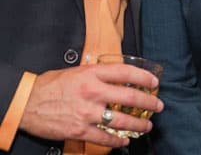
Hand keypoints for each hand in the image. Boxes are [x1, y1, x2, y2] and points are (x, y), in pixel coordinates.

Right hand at [20, 64, 163, 146]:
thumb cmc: (53, 84)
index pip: (126, 73)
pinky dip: (117, 141)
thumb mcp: (79, 70)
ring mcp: (87, 112)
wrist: (28, 102)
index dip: (144, 77)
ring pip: (121, 120)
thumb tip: (119, 75)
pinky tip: (124, 141)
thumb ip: (99, 73)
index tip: (154, 82)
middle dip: (148, 103)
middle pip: (129, 97)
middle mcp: (93, 92)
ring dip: (137, 125)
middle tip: (158, 106)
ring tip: (146, 126)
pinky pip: (104, 137)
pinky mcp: (79, 130)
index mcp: (93, 74)